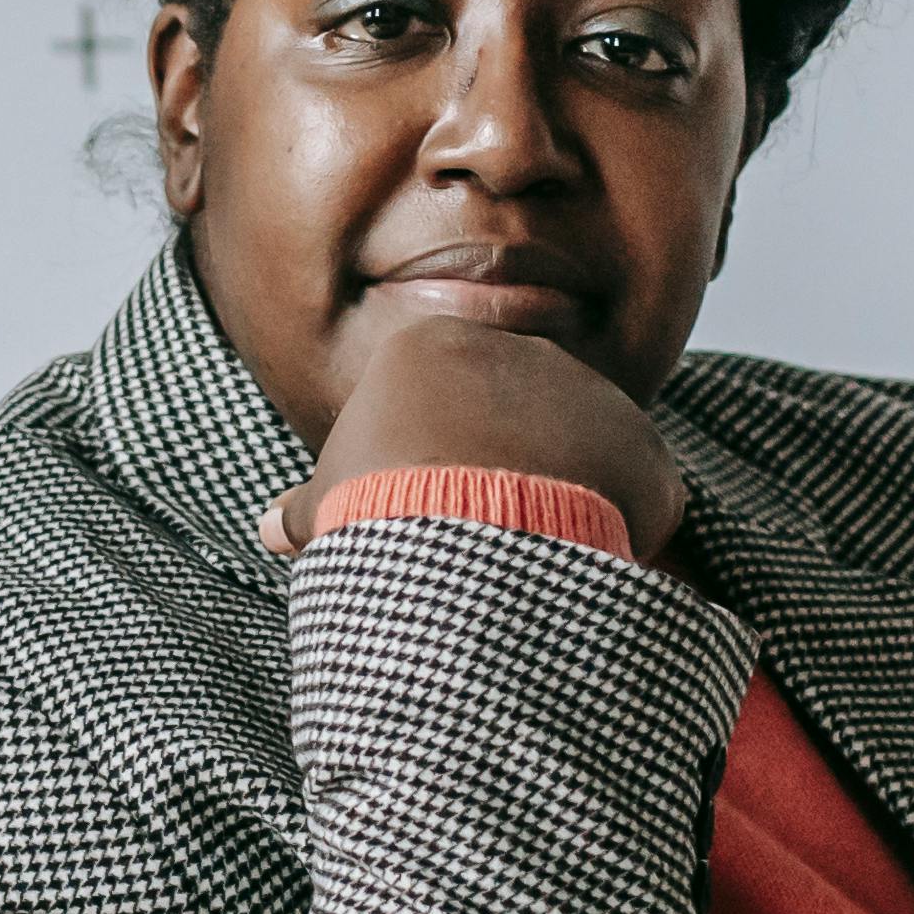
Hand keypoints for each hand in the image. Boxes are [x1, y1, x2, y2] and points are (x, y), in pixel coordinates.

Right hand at [258, 315, 686, 564]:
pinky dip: (621, 531)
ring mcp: (594, 394)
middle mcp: (524, 350)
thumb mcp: (329, 507)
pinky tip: (582, 567)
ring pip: (586, 450)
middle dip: (510, 468)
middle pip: (520, 413)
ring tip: (532, 559)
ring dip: (569, 498)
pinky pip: (639, 494)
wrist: (461, 533)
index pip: (447, 394)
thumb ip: (308, 509)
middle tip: (482, 536)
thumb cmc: (377, 510)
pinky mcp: (645, 449)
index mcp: (438, 346)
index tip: (428, 506)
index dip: (439, 455)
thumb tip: (269, 529)